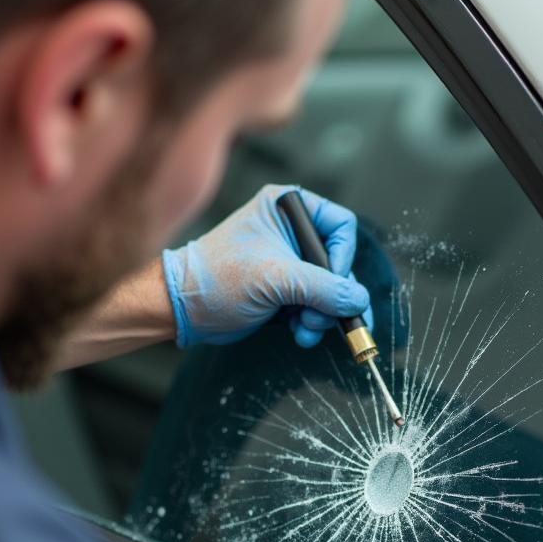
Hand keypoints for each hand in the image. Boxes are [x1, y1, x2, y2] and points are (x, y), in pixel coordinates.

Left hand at [161, 184, 370, 347]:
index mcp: (287, 208)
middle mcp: (291, 232)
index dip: (343, 258)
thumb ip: (324, 288)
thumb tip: (359, 300)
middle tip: (325, 319)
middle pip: (338, 263)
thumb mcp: (277, 279)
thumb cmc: (218, 278)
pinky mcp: (283, 290)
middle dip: (333, 297)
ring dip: (323, 315)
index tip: (333, 283)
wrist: (183, 308)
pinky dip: (311, 322)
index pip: (341, 226)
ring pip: (329, 290)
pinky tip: (300, 333)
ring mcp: (288, 263)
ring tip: (306, 329)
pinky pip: (314, 306)